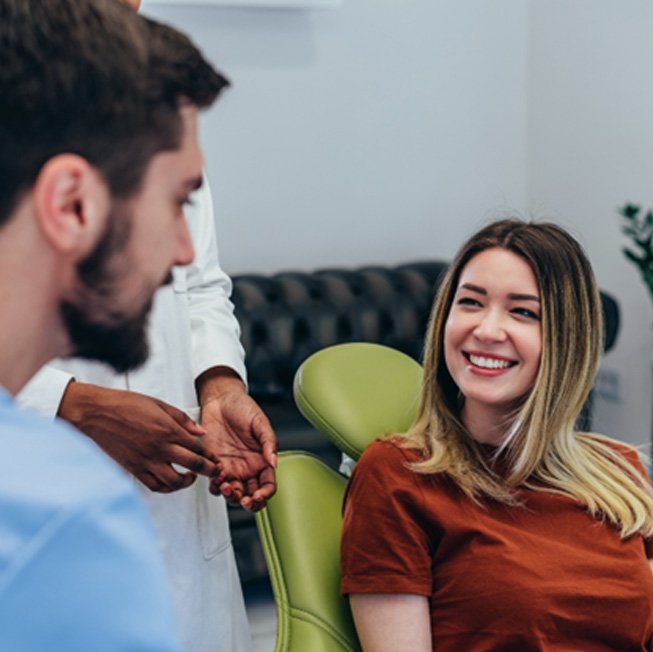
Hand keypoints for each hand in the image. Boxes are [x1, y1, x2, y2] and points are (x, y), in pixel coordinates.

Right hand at [58, 381, 218, 492]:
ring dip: (187, 482)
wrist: (97, 413)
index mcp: (168, 430)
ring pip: (173, 482)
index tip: (214, 457)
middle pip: (192, 465)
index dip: (209, 454)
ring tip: (191, 477)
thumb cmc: (125, 404)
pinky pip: (153, 485)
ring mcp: (145, 461)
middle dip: (208, 470)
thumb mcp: (159, 404)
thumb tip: (201, 431)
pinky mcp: (133, 469)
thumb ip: (182, 419)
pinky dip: (165, 488)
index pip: (197, 447)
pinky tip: (170, 482)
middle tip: (214, 471)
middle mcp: (159, 448)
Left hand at [198, 372, 276, 510]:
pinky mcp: (214, 464)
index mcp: (262, 460)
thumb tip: (274, 462)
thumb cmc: (243, 407)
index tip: (257, 496)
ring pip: (233, 494)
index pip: (268, 486)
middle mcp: (248, 468)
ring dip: (230, 496)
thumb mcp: (260, 422)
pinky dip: (216, 486)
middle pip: (250, 496)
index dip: (264, 495)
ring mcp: (231, 468)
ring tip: (227, 487)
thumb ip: (269, 443)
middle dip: (247, 502)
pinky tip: (217, 478)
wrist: (220, 399)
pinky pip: (215, 483)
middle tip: (242, 498)